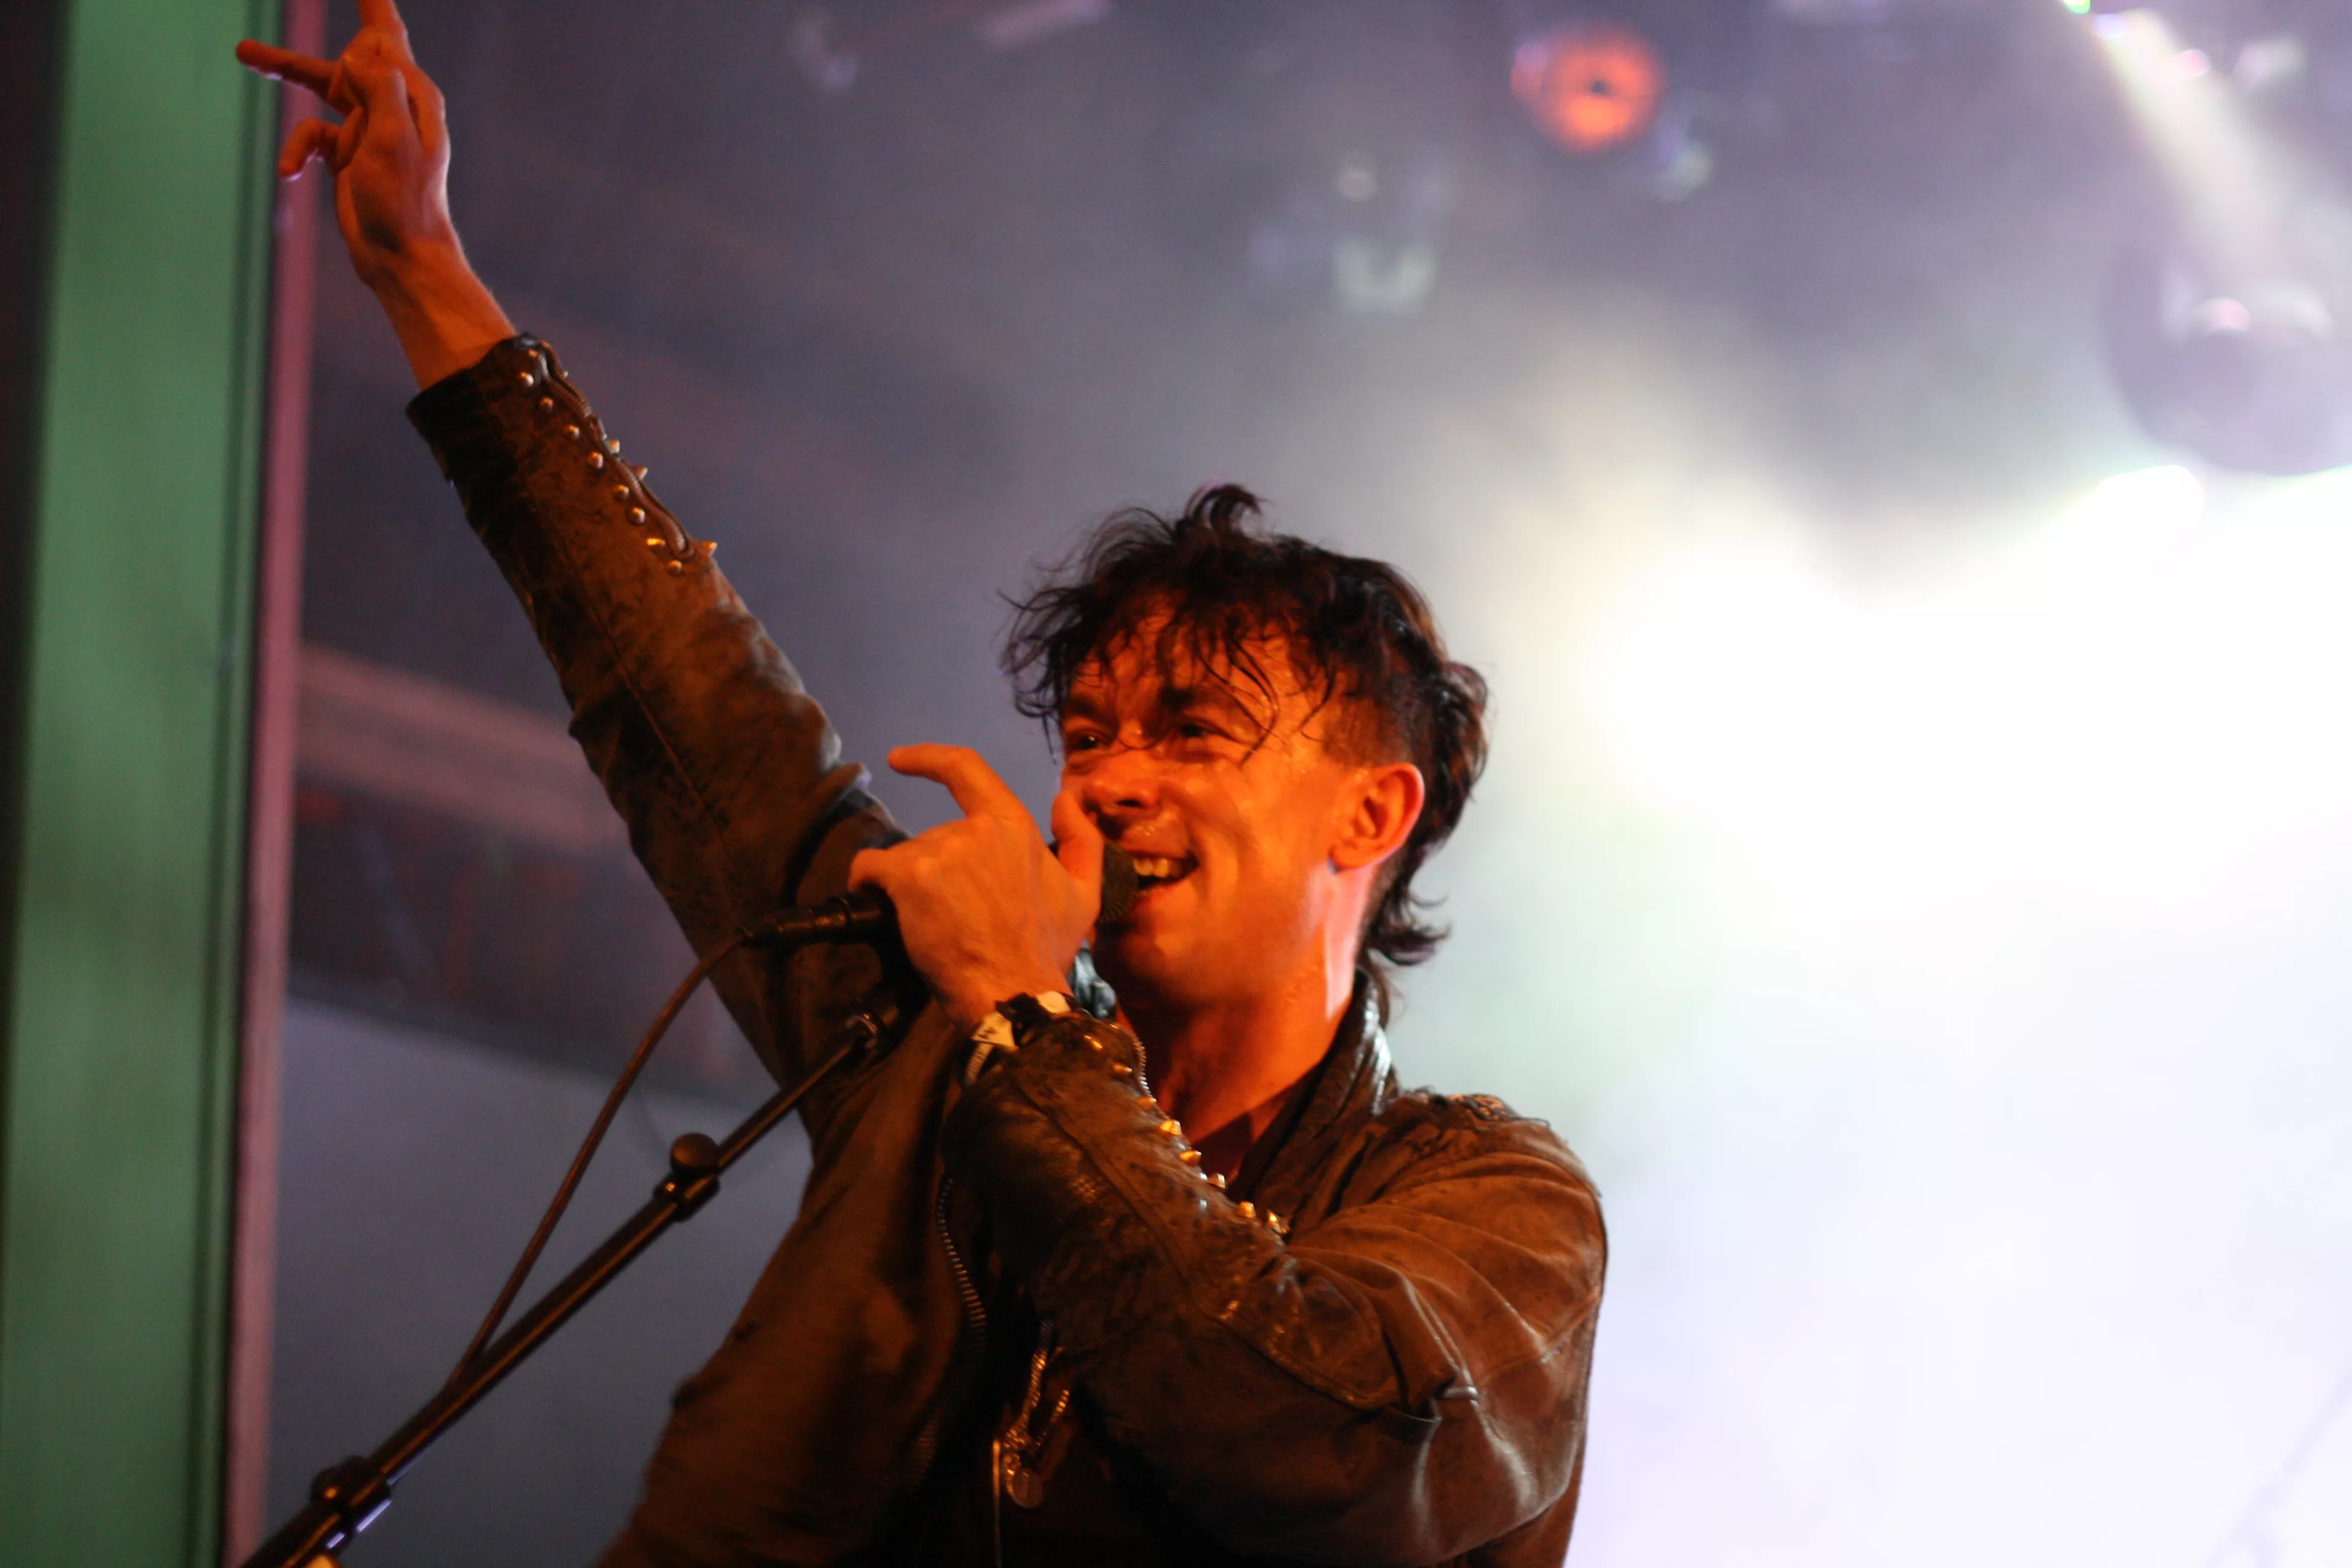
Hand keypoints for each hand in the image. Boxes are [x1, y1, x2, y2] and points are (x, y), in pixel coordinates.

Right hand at [236, 0, 512, 386]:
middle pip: (347, 53)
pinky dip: (298, 150)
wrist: (401, 258)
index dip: (372, 3)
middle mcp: (392, 106)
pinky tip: (290, 173)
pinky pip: (312, 136)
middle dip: (322, 21)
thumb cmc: (404, 201)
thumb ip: (379, 88)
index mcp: (411, 94)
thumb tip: (357, 51)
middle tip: (282, 23)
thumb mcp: (394, 139)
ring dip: (284, 70)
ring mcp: (368, 130)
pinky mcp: (348, 155)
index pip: (387, 32)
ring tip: (243, 52)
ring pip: (320, 86)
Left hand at [849, 746, 1105, 1032]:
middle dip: (939, 870)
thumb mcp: (1086, 894)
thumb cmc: (1047, 948)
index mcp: (1013, 825)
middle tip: (955, 915)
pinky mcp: (910, 878)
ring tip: (935, 925)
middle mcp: (975, 829)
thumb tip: (1066, 797)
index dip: (929, 758)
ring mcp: (941, 851)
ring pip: (908, 858)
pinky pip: (871, 868)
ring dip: (913, 885)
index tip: (900, 759)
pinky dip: (867, 881)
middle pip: (936, 836)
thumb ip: (1082, 840)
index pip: (966, 769)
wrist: (1014, 993)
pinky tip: (877, 902)